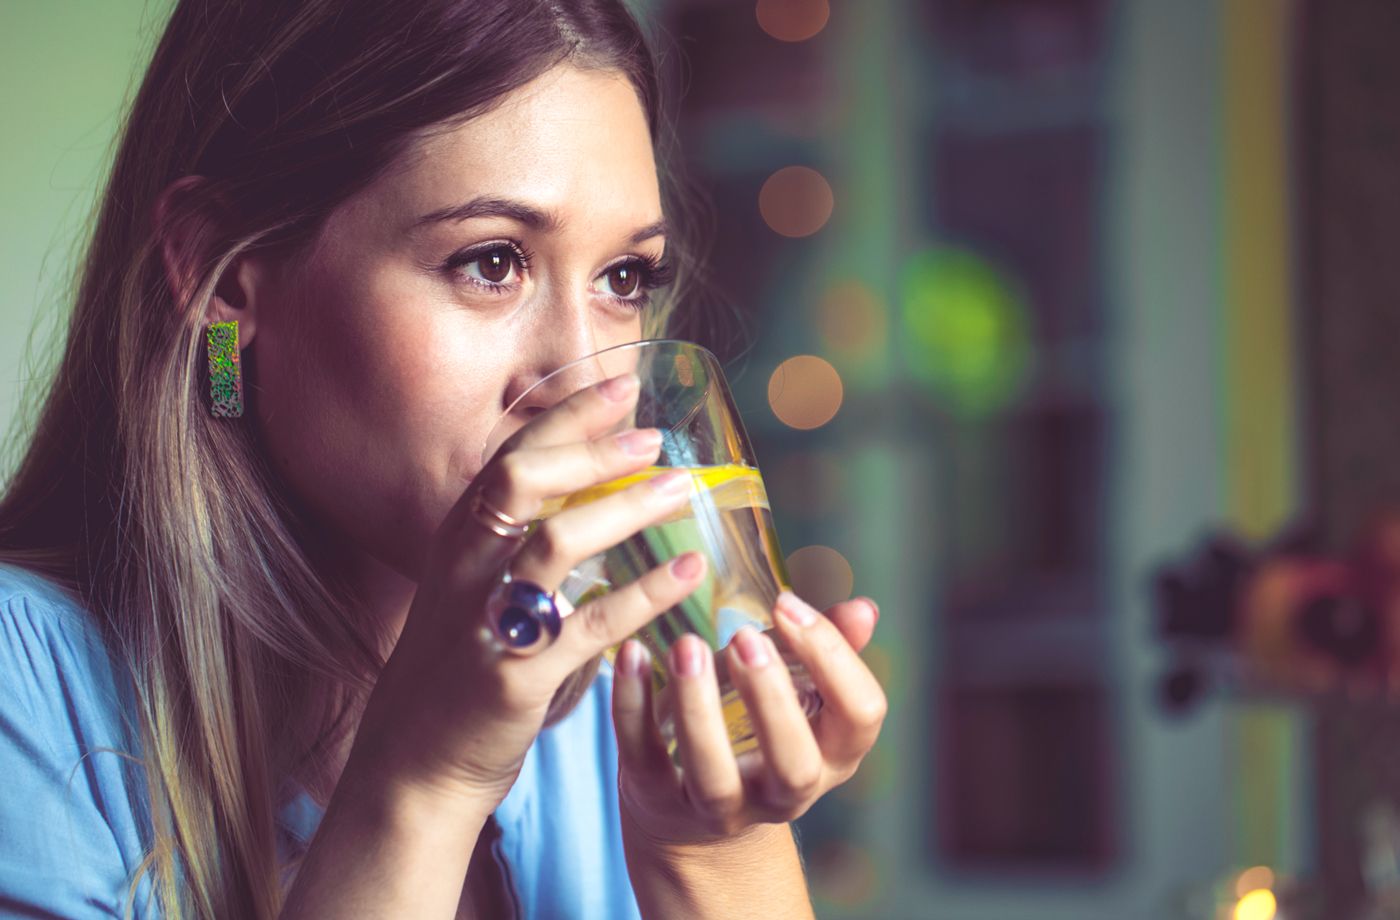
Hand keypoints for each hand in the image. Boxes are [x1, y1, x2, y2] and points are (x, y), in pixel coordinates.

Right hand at [345, 371, 707, 812]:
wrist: (417, 759)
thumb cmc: (459, 662)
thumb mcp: (473, 582)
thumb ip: (519, 532)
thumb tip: (594, 481)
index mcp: (460, 535)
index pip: (512, 452)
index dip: (570, 414)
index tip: (623, 382)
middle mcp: (467, 565)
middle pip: (521, 479)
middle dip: (590, 449)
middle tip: (653, 437)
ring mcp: (487, 618)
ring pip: (556, 542)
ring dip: (625, 509)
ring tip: (681, 489)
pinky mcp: (517, 674)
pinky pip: (588, 623)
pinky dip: (643, 594)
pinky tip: (686, 573)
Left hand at [612, 592, 885, 846]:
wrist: (694, 814)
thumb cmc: (756, 728)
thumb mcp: (797, 691)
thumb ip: (828, 650)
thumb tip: (864, 609)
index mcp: (831, 753)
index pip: (860, 714)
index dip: (834, 658)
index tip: (787, 602)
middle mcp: (785, 791)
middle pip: (794, 763)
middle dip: (771, 699)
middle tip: (744, 637)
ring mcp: (722, 807)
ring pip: (714, 775)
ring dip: (699, 708)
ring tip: (686, 646)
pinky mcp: (660, 800)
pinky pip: (645, 758)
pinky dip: (633, 708)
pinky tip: (631, 656)